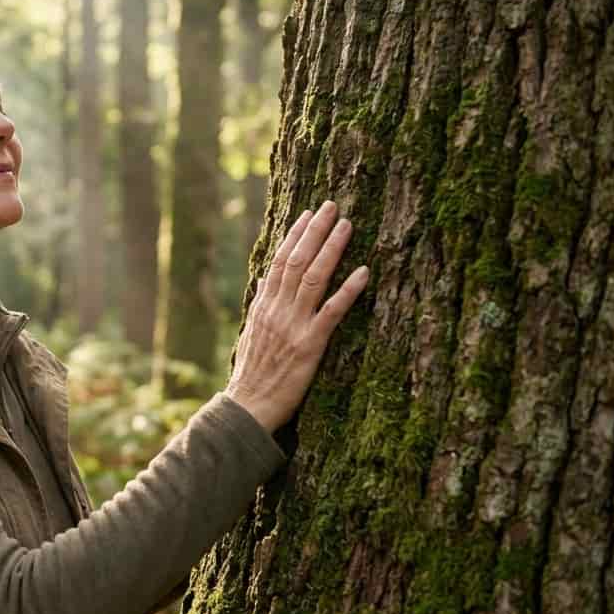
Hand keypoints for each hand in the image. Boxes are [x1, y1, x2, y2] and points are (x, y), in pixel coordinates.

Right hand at [224, 200, 368, 432]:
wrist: (248, 406)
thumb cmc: (253, 373)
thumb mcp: (251, 333)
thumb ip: (261, 303)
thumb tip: (266, 279)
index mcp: (263, 306)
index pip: (279, 260)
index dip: (296, 235)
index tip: (310, 214)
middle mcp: (277, 310)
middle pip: (297, 261)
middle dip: (316, 231)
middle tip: (333, 207)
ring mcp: (293, 326)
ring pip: (314, 278)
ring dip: (332, 249)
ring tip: (347, 226)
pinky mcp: (310, 345)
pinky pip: (332, 312)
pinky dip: (348, 290)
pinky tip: (364, 272)